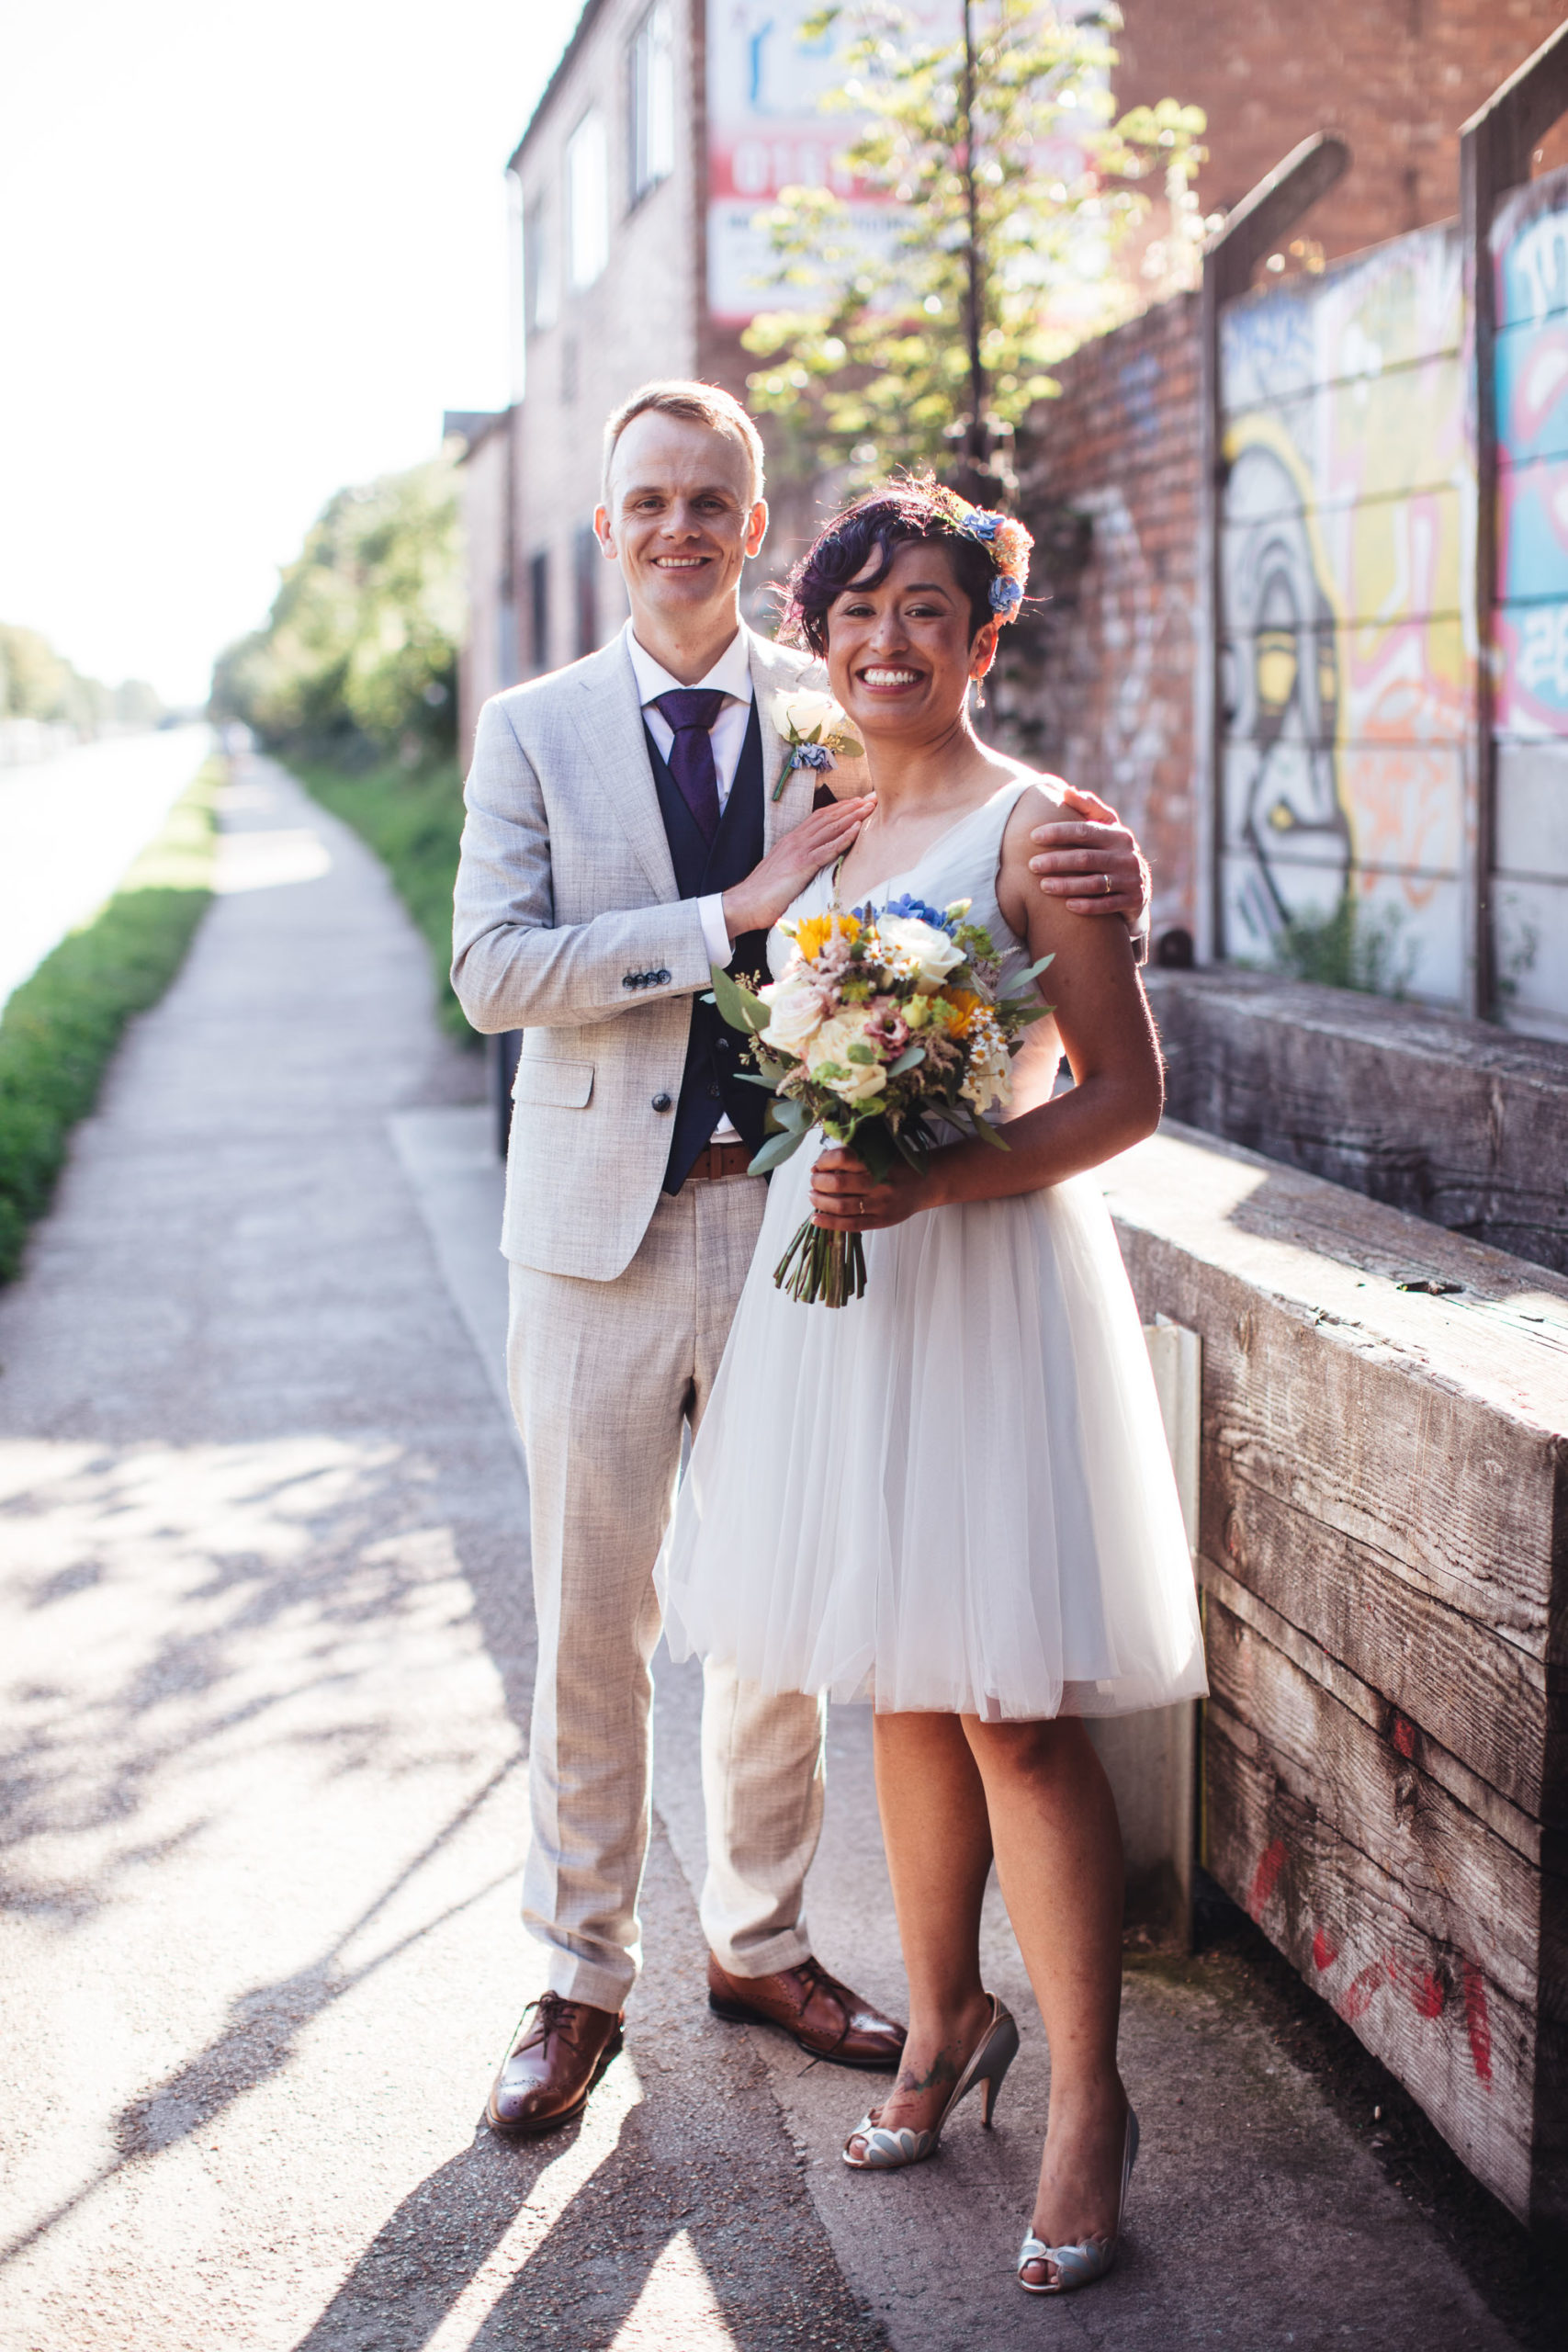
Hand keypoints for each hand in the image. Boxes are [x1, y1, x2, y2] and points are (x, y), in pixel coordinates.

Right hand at [722, 794, 873, 939]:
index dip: (840, 808)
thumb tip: (811, 864)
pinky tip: (857, 829)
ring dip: (852, 816)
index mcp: (792, 841)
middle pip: (828, 817)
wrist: (744, 903)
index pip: (820, 818)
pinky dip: (843, 838)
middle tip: (872, 798)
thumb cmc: (763, 893)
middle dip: (852, 806)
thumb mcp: (784, 872)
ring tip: (870, 807)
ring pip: (830, 828)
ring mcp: (798, 851)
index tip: (858, 802)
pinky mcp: (801, 866)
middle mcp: (795, 841)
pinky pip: (826, 849)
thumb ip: (798, 863)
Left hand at [809, 1146, 929, 1231]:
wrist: (928, 1182)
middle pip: (837, 1183)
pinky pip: (851, 1224)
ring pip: (841, 1206)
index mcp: (878, 1161)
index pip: (842, 1158)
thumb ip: (855, 1155)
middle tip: (813, 1180)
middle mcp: (879, 1183)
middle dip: (818, 1181)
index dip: (824, 1161)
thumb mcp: (880, 1152)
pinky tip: (816, 1218)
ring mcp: (880, 1204)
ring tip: (813, 1196)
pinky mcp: (881, 1220)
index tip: (818, 1164)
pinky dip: (829, 1222)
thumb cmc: (898, 1165)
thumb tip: (820, 1164)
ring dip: (820, 1201)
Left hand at [1028, 784, 1149, 925]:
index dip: (1058, 833)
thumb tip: (1066, 791)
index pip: (1084, 831)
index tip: (1033, 836)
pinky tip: (1067, 906)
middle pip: (1086, 858)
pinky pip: (1107, 905)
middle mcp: (1127, 856)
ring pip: (1095, 883)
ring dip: (1067, 885)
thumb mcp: (1106, 828)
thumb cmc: (1111, 852)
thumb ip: (1088, 808)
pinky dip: (1087, 906)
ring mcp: (1132, 879)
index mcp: (1118, 835)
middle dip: (1057, 861)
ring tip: (1043, 886)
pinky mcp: (1134, 901)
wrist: (1139, 887)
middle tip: (1032, 865)